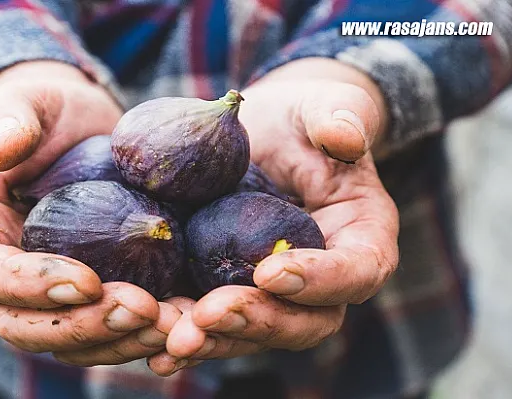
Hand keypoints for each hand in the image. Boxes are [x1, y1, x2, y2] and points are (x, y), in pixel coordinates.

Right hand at [0, 60, 174, 364]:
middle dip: (82, 326)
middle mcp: (1, 276)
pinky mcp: (91, 298)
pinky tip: (185, 321)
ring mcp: (46, 295)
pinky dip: (144, 333)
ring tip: (172, 324)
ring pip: (70, 341)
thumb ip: (3, 118)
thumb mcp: (22, 102)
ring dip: (120, 340)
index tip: (85, 280)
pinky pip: (109, 330)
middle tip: (140, 308)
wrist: (80, 131)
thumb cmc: (43, 113)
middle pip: (23, 325)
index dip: (26, 286)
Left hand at [148, 58, 399, 373]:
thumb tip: (344, 134)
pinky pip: (212, 325)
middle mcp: (322, 281)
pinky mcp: (230, 292)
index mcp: (361, 239)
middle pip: (303, 322)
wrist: (263, 133)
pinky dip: (183, 336)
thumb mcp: (324, 106)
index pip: (356, 272)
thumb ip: (338, 116)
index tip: (270, 271)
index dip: (320, 281)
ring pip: (253, 334)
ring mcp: (274, 295)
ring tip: (171, 339)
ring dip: (213, 340)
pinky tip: (150, 347)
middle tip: (209, 315)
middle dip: (256, 322)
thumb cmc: (302, 119)